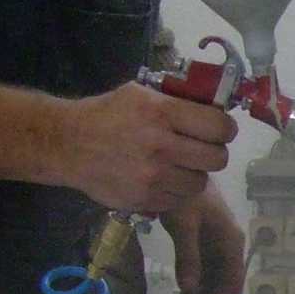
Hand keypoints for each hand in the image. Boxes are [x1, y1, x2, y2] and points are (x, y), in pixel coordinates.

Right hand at [65, 81, 236, 215]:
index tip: (221, 130)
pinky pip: (179, 199)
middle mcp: (160, 146)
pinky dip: (176, 191)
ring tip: (179, 165)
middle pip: (217, 159)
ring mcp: (153, 177)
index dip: (225, 129)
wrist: (68, 145)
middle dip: (214, 153)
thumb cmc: (107, 114)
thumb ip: (177, 101)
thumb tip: (214, 107)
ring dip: (194, 174)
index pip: (219, 126)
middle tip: (203, 149)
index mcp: (162, 113)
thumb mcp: (140, 94)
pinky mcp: (145, 199)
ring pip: (200, 183)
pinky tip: (162, 178)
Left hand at [163, 189, 247, 293]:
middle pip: (224, 284)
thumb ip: (187, 258)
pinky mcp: (206, 243)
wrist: (181, 169)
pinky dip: (194, 285)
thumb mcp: (183, 226)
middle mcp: (229, 246)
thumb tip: (187, 290)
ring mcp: (218, 245)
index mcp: (231, 242)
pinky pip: (205, 270)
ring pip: (214, 280)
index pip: (231, 281)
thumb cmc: (185, 196)